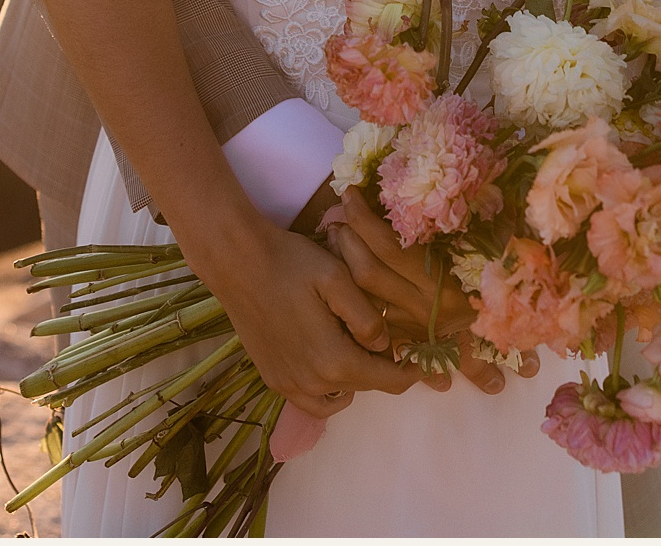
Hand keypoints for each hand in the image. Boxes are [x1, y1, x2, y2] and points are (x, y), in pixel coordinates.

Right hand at [180, 211, 420, 420]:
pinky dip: (327, 389)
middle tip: (386, 339)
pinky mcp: (273, 379)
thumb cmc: (290, 263)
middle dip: (382, 368)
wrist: (236, 262)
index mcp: (335, 360)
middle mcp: (312, 383)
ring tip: (355, 346)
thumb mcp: (339, 278)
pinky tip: (326, 357)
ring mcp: (289, 385)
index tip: (424, 361)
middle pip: (365, 386)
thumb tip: (384, 346)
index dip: (412, 372)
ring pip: (339, 399)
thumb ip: (367, 317)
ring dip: (354, 379)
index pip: (389, 380)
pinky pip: (311, 400)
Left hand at [324, 189, 536, 395]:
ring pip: (362, 296)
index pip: (390, 247)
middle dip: (346, 237)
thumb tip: (429, 176)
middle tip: (338, 210)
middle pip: (367, 272)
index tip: (352, 192)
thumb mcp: (492, 240)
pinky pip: (369, 313)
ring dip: (341, 262)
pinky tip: (343, 265)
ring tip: (335, 232)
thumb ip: (463, 215)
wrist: (519, 325)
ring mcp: (415, 327)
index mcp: (448, 282)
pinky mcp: (408, 338)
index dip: (363, 218)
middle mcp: (427, 308)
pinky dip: (351, 288)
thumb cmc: (508, 270)